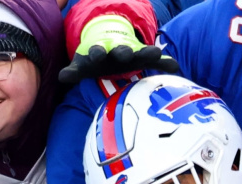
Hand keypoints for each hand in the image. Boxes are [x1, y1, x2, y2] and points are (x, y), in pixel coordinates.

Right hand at [58, 15, 178, 83]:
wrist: (98, 47)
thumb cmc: (122, 58)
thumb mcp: (138, 58)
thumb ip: (158, 62)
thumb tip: (177, 66)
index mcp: (130, 52)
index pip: (140, 51)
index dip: (147, 53)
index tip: (155, 54)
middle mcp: (113, 52)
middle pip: (120, 50)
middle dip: (123, 51)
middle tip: (127, 53)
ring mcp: (96, 56)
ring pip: (96, 53)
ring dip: (96, 53)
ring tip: (95, 56)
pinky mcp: (80, 64)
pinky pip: (73, 70)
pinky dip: (69, 73)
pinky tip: (64, 77)